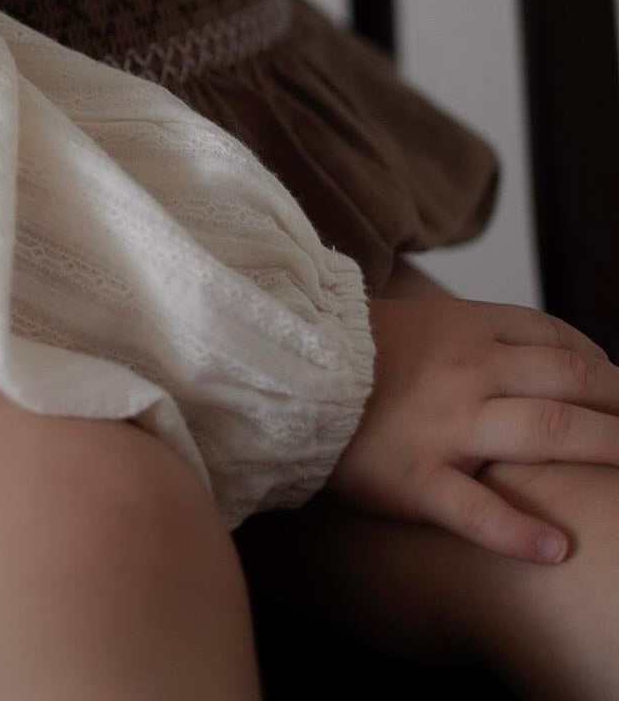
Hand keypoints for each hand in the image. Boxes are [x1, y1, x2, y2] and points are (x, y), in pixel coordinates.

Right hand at [325, 295, 618, 564]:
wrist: (282, 366)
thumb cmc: (345, 347)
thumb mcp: (417, 318)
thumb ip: (471, 332)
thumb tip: (530, 351)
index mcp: (466, 329)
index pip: (556, 340)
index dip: (600, 365)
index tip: (618, 387)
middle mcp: (468, 372)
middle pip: (569, 384)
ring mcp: (445, 425)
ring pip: (544, 434)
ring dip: (602, 449)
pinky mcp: (415, 479)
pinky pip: (475, 509)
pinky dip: (519, 532)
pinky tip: (555, 549)